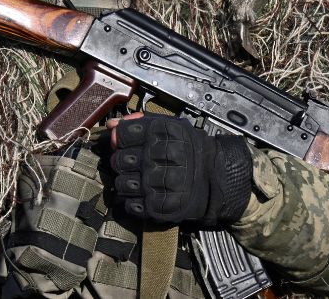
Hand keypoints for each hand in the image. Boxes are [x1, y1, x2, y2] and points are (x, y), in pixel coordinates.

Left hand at [106, 113, 252, 227]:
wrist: (215, 178)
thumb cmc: (190, 150)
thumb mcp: (171, 126)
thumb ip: (140, 122)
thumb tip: (112, 125)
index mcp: (163, 133)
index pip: (122, 135)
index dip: (121, 139)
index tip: (128, 143)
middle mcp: (160, 157)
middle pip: (119, 160)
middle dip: (122, 161)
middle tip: (135, 163)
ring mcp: (159, 183)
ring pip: (121, 184)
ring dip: (126, 182)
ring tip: (140, 180)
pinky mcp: (159, 206)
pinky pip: (131, 205)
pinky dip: (133, 201)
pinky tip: (144, 194)